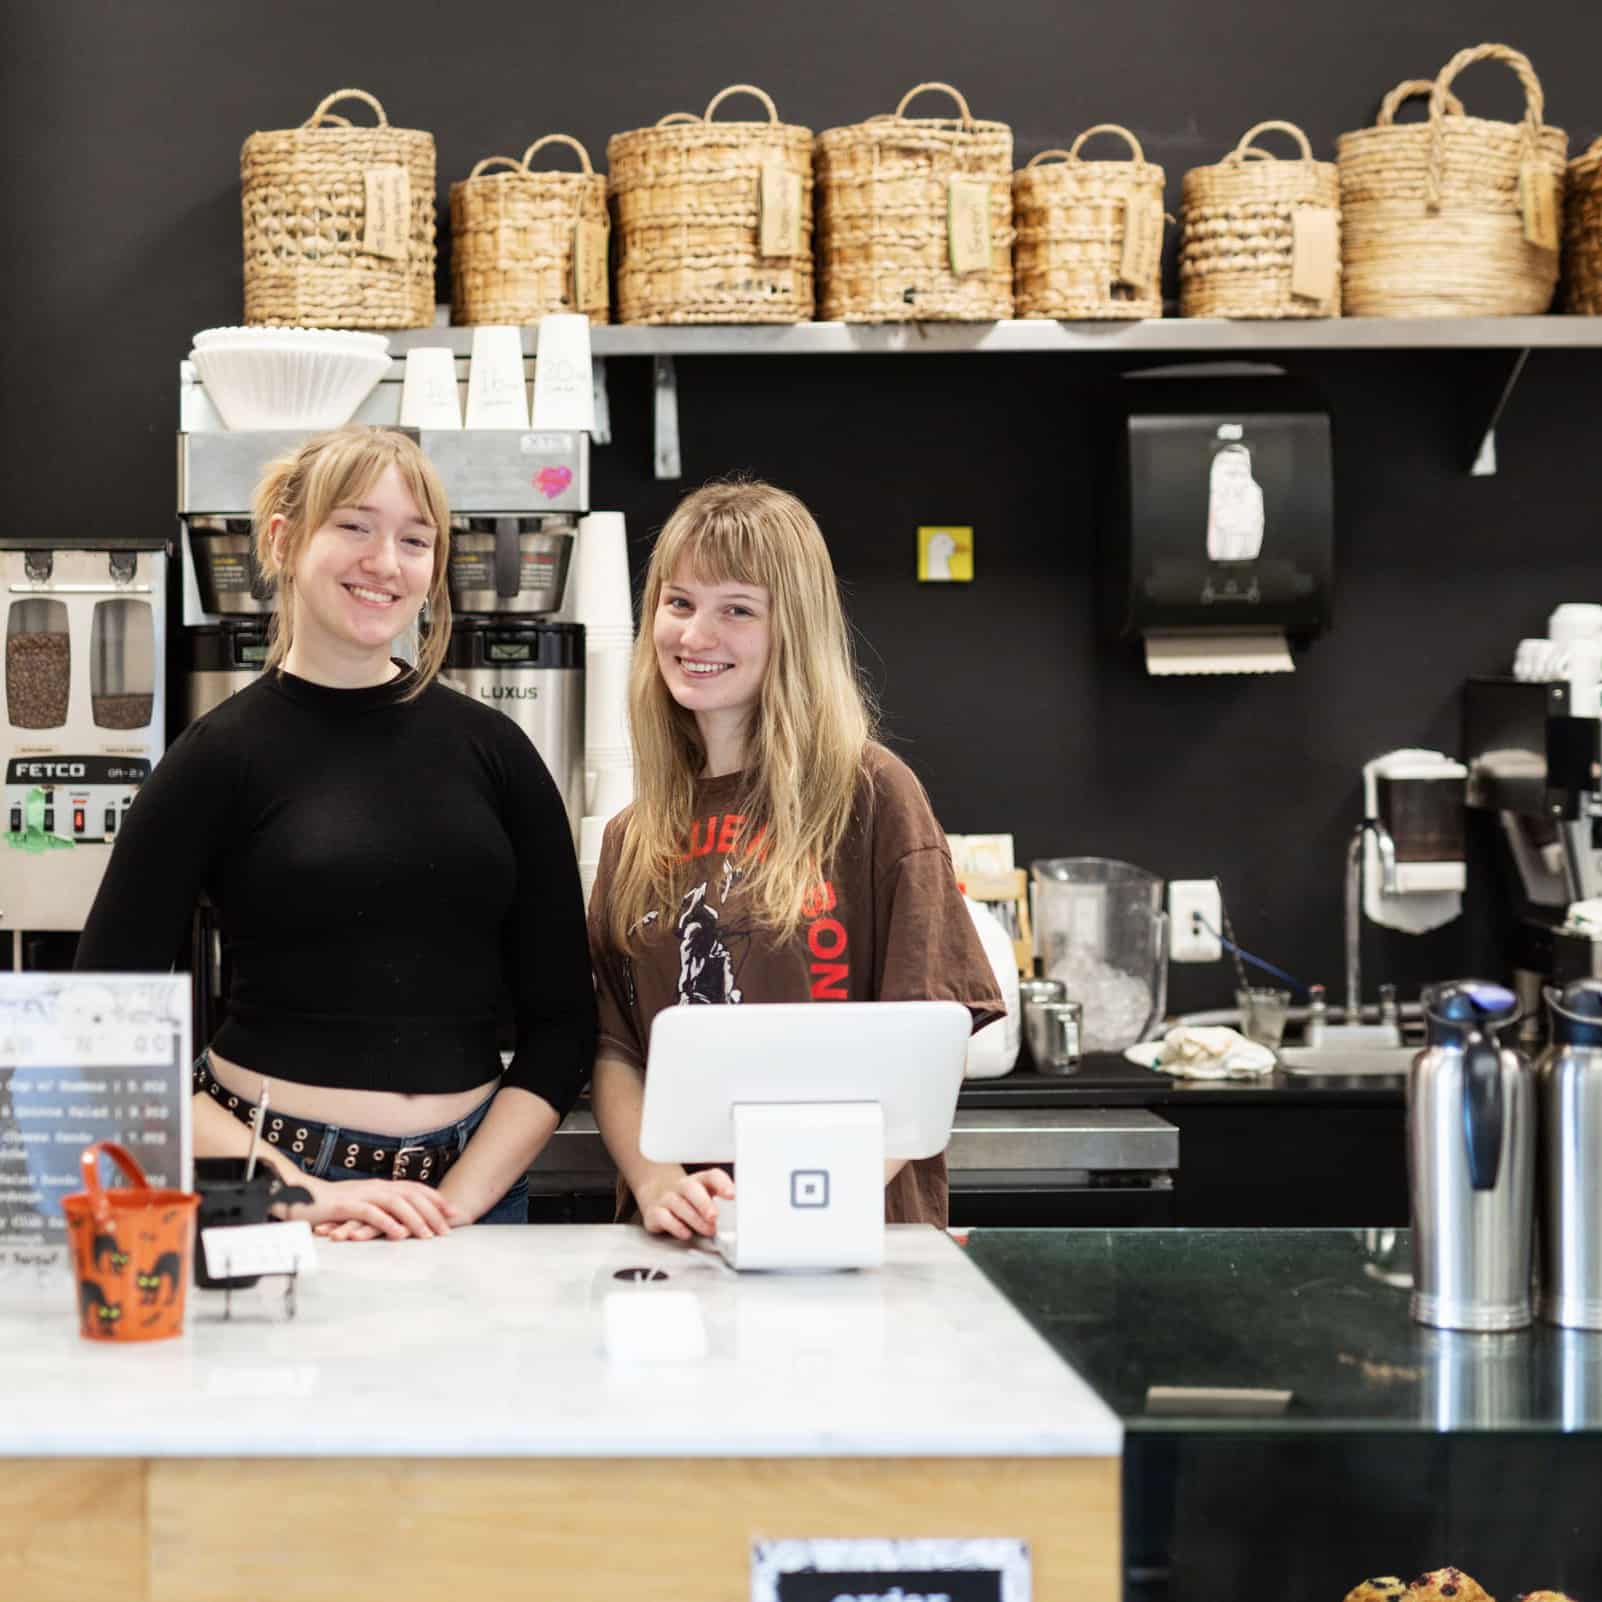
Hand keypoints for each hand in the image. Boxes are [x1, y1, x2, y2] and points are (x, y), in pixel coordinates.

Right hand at [276, 1174, 463, 1241]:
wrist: (295, 1195)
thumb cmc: (327, 1204)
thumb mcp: (358, 1203)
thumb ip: (377, 1207)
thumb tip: (398, 1218)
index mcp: (378, 1186)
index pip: (413, 1189)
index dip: (434, 1199)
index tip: (452, 1212)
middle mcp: (373, 1187)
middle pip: (410, 1196)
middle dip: (432, 1212)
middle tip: (447, 1230)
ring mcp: (359, 1195)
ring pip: (395, 1203)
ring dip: (414, 1219)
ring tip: (428, 1236)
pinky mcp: (344, 1206)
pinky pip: (369, 1213)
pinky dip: (386, 1222)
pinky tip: (398, 1235)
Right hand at [636, 1168, 734, 1240]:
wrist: (658, 1196)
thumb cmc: (690, 1200)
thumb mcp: (706, 1197)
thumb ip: (721, 1203)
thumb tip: (741, 1213)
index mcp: (700, 1181)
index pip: (711, 1176)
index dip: (722, 1184)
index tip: (732, 1195)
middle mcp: (682, 1186)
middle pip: (691, 1188)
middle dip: (704, 1203)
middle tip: (715, 1216)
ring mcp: (667, 1198)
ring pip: (679, 1204)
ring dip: (695, 1219)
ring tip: (708, 1230)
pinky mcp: (654, 1212)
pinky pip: (663, 1217)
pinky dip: (676, 1226)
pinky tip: (686, 1233)